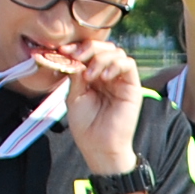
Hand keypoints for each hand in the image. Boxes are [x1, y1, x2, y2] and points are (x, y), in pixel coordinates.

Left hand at [61, 42, 145, 172]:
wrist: (99, 146)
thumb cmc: (86, 126)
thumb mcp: (74, 96)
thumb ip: (75, 74)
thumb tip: (72, 55)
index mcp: (92, 76)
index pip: (88, 52)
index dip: (76, 47)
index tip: (62, 50)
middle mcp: (107, 75)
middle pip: (103, 47)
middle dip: (88, 48)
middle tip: (76, 57)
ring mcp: (120, 80)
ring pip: (116, 52)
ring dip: (99, 58)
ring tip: (90, 76)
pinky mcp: (132, 86)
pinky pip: (128, 64)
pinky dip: (115, 64)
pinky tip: (103, 78)